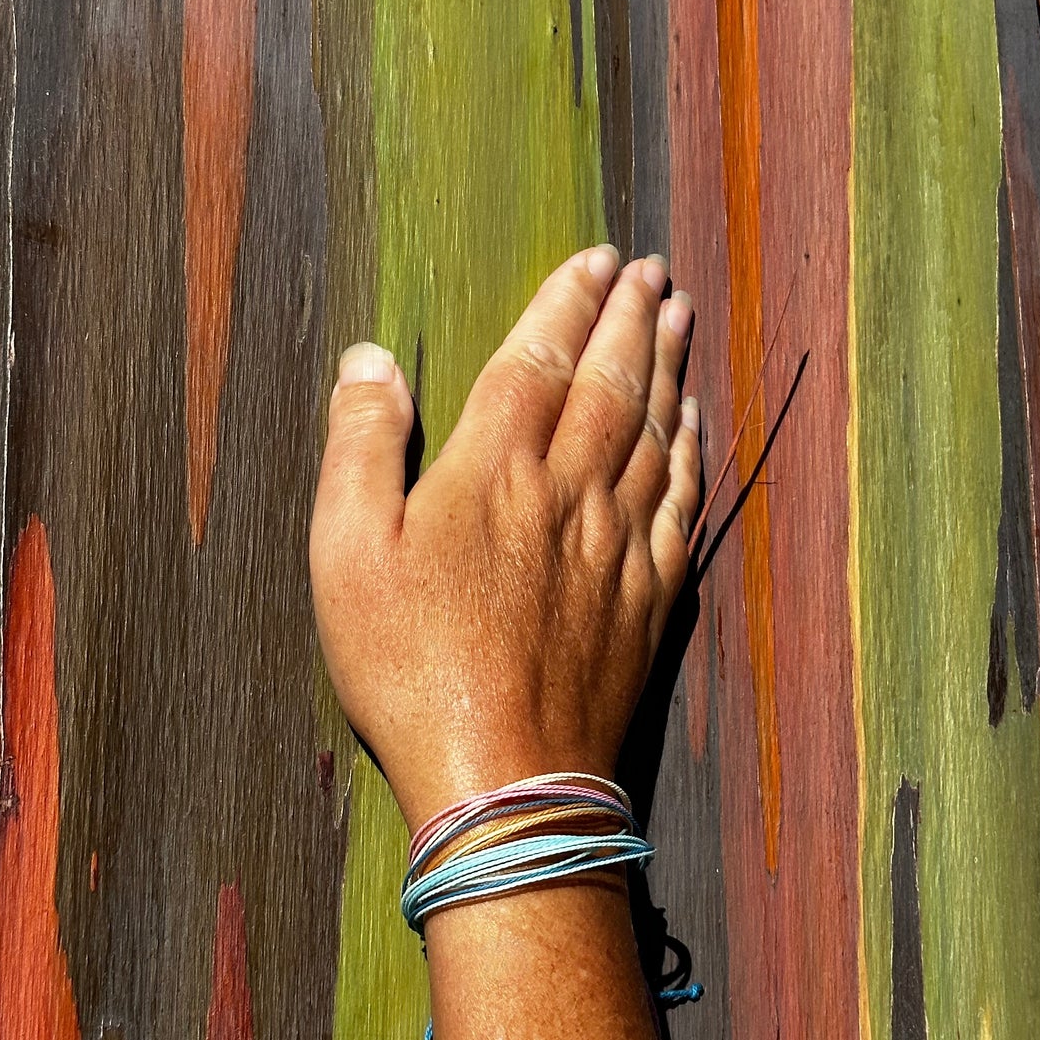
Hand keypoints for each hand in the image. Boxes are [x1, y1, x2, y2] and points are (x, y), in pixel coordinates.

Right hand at [308, 245, 700, 832]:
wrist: (506, 781)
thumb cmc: (410, 670)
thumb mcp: (347, 556)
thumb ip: (360, 448)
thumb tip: (368, 359)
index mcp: (494, 471)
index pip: (539, 358)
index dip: (568, 302)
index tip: (596, 258)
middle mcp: (569, 493)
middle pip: (611, 381)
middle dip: (631, 315)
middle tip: (651, 269)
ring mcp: (618, 546)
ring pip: (655, 432)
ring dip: (669, 366)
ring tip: (680, 316)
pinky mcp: (647, 600)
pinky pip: (681, 504)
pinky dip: (691, 452)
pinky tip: (693, 427)